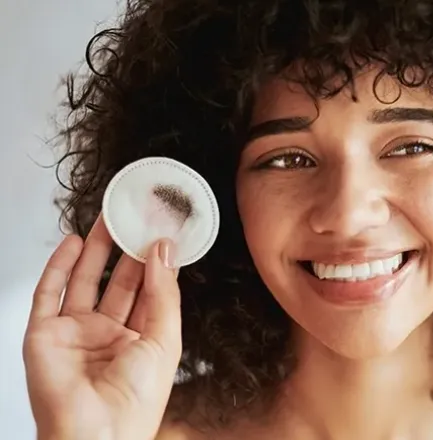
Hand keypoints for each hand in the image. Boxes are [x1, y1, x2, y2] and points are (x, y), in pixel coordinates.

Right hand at [22, 216, 182, 439]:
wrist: (96, 435)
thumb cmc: (135, 402)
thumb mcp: (164, 340)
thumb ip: (164, 294)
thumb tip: (163, 251)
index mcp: (141, 341)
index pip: (149, 292)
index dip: (155, 263)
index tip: (163, 232)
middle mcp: (107, 336)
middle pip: (118, 283)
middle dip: (126, 251)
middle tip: (136, 219)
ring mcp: (75, 335)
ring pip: (84, 282)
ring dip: (96, 251)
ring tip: (109, 219)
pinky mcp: (44, 336)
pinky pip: (49, 294)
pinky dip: (58, 267)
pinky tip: (73, 243)